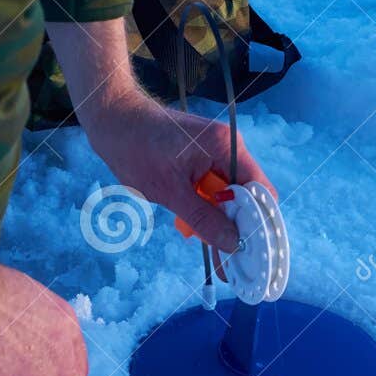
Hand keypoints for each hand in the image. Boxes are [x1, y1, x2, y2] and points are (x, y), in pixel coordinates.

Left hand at [44, 18, 276, 254]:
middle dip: (235, 223)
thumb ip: (204, 219)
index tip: (248, 249)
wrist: (114, 120)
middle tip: (223, 254)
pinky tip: (189, 219)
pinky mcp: (205, 155)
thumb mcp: (169, 193)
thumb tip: (233, 243)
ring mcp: (218, 150)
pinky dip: (205, 204)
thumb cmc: (136, 149)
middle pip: (248, 194)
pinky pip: (214, 186)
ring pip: (230, 193)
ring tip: (197, 233)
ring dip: (217, 215)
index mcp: (226, 147)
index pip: (260, 190)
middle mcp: (229, 145)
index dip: (258, 221)